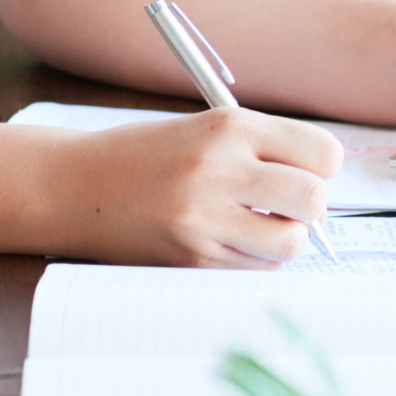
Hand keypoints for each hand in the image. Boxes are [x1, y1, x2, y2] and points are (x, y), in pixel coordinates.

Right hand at [59, 106, 343, 268]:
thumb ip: (263, 151)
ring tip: (256, 227)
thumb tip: (322, 189)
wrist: (72, 186)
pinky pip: (254, 269)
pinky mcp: (190, 257)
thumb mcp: (206, 130)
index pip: (323, 153)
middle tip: (285, 206)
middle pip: (314, 200)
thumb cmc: (145, 156)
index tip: (306, 172)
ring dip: (284, 240)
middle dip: (310, 208)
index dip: (322, 167)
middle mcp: (220, 168)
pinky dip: (253, 260)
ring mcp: (204, 217)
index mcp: (230, 126)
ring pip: (290, 244)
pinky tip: (226, 242)